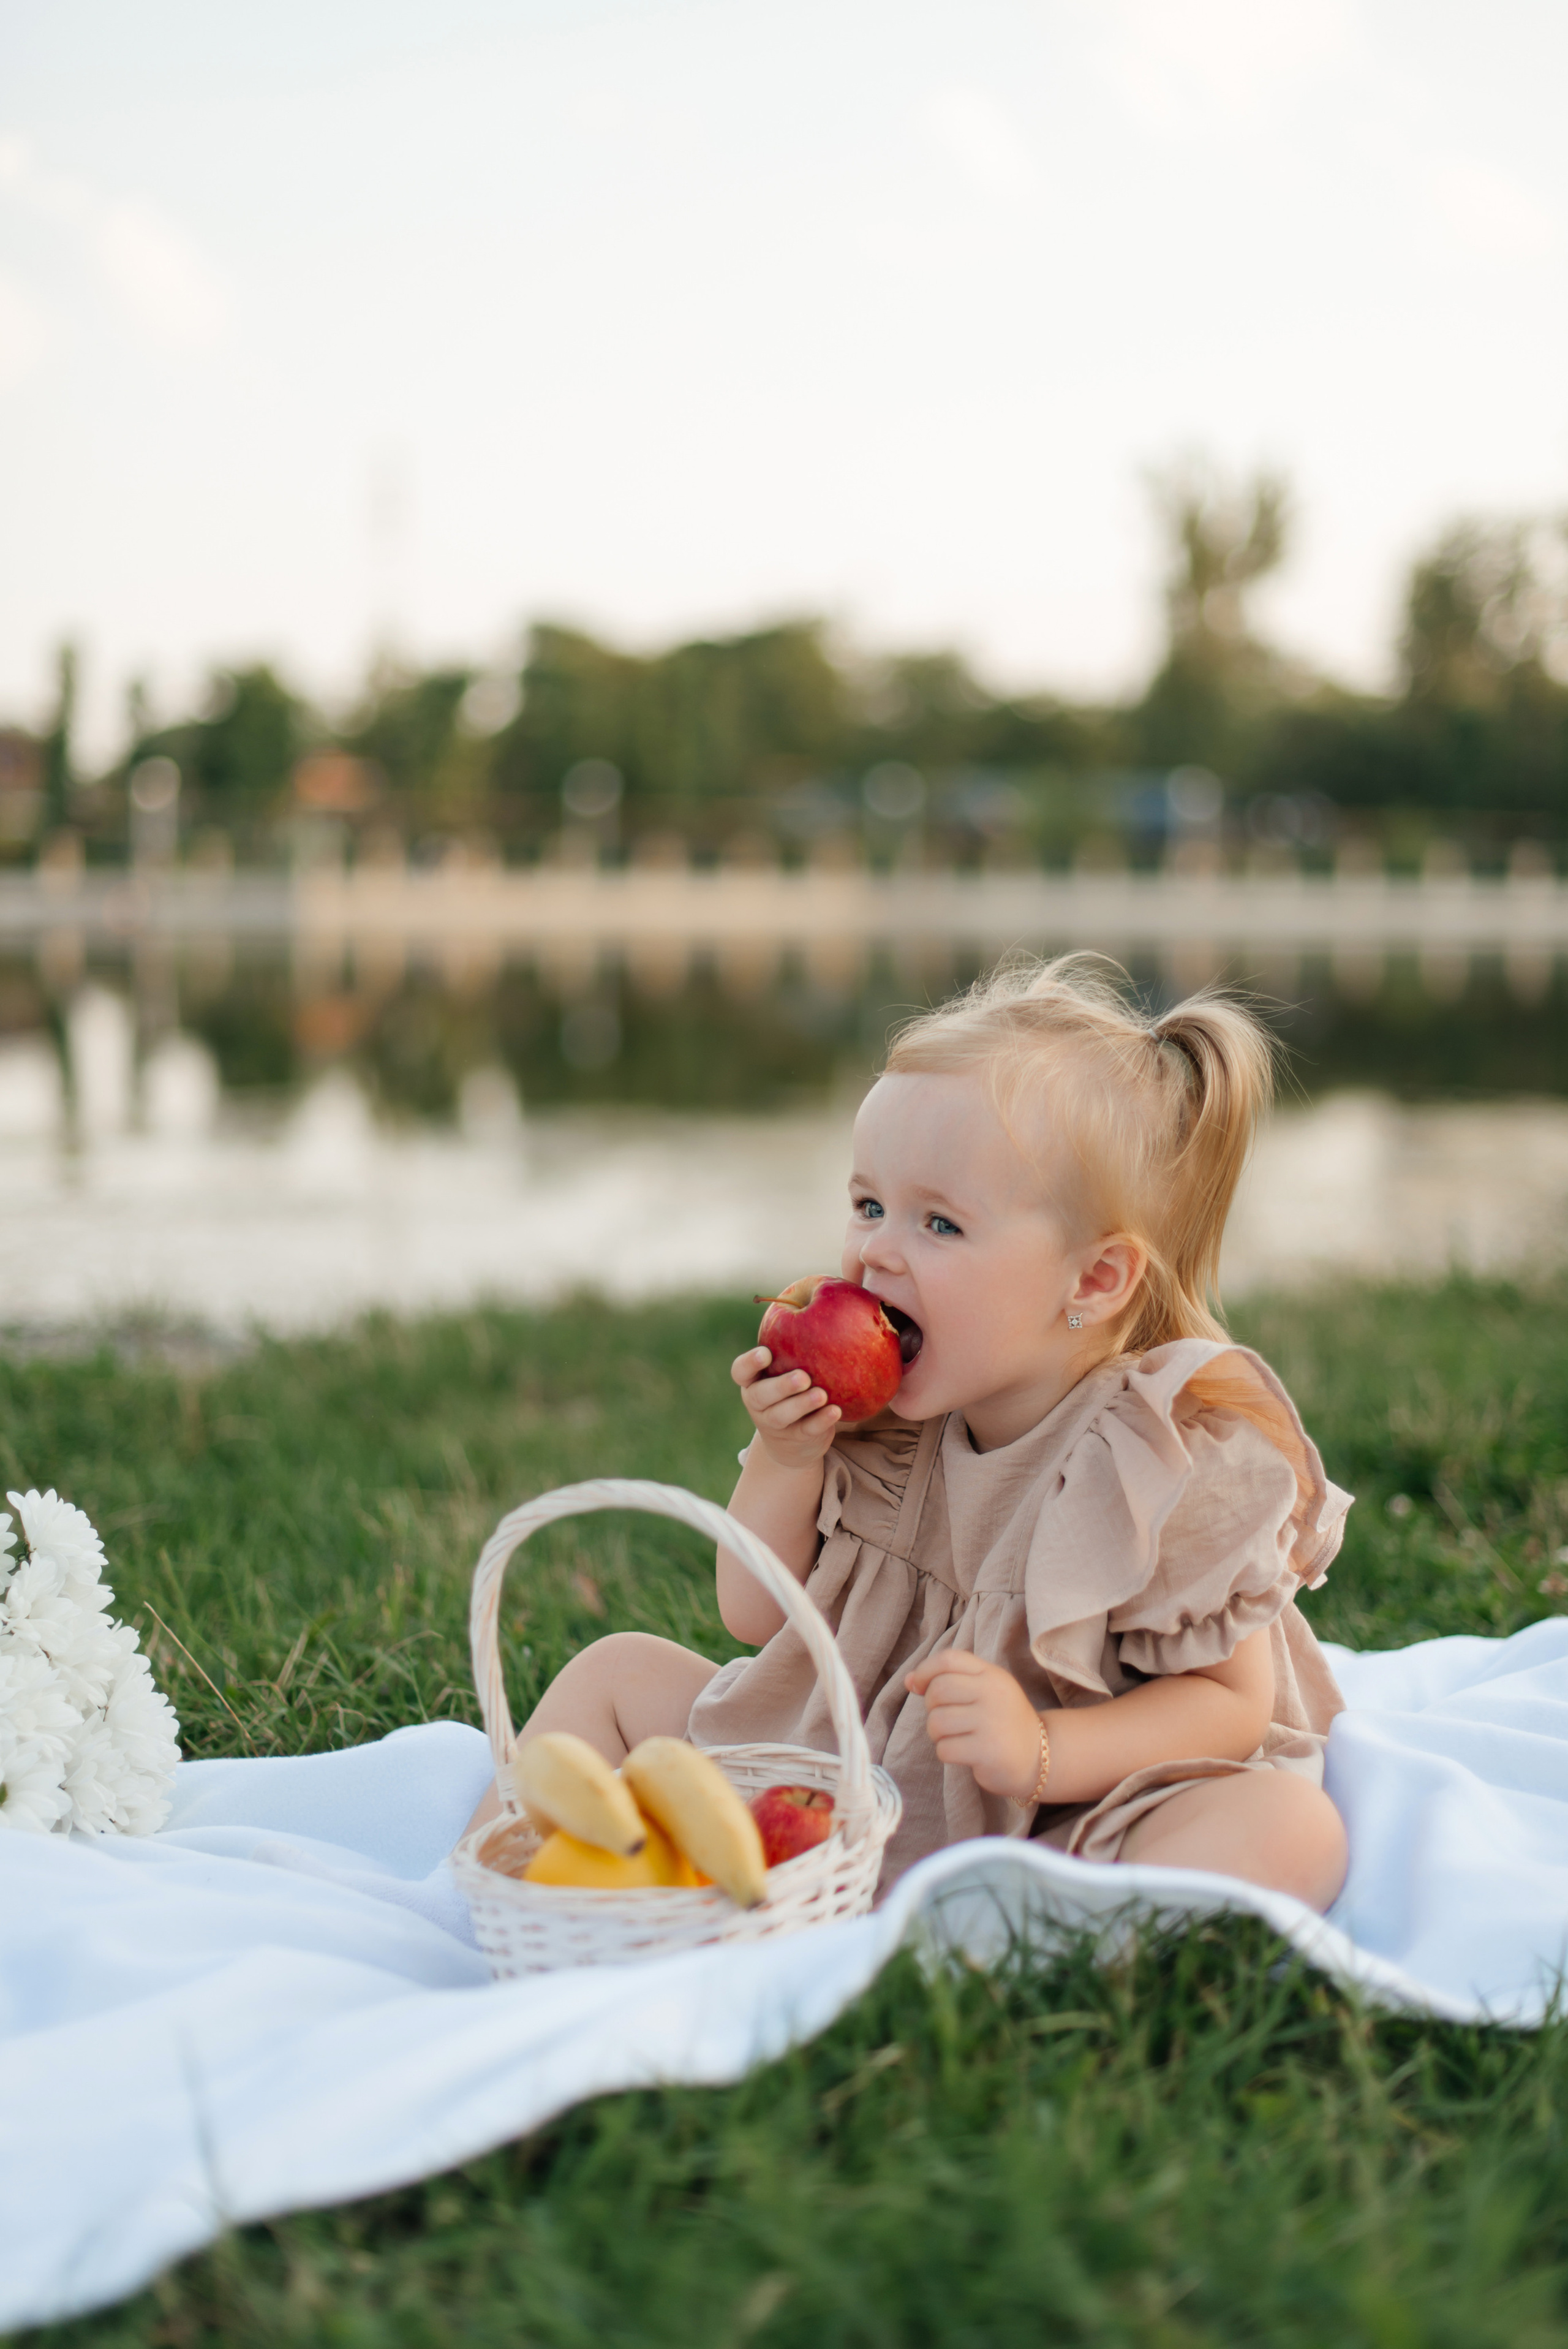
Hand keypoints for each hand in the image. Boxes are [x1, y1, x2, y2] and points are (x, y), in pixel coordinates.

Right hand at [731, 1346, 841, 1471]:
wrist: (794, 1441)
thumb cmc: (795, 1387)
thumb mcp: (789, 1366)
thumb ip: (798, 1339)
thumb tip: (829, 1289)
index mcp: (753, 1380)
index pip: (740, 1371)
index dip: (749, 1363)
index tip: (766, 1353)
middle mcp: (758, 1402)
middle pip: (760, 1396)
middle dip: (780, 1387)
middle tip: (802, 1378)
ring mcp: (774, 1424)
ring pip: (781, 1416)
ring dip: (802, 1405)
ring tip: (821, 1394)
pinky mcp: (795, 1439)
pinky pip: (806, 1431)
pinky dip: (821, 1422)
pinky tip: (837, 1411)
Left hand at [904, 1648, 1042, 1801]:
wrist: (1038, 1756)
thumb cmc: (1001, 1721)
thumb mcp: (982, 1692)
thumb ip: (948, 1681)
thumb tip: (909, 1681)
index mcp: (992, 1674)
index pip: (948, 1659)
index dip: (925, 1671)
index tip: (919, 1687)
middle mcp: (993, 1693)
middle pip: (938, 1690)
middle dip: (931, 1707)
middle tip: (945, 1718)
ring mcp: (991, 1722)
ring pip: (937, 1722)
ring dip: (937, 1733)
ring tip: (954, 1736)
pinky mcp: (987, 1750)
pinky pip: (945, 1748)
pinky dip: (946, 1752)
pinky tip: (963, 1752)